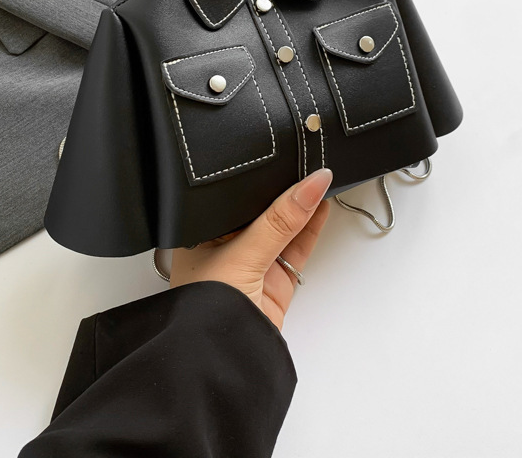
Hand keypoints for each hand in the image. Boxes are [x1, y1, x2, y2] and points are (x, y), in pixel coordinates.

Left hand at [170, 168, 332, 331]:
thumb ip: (280, 221)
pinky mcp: (274, 283)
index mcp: (200, 234)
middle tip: (306, 162)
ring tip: (319, 178)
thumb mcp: (242, 255)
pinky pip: (296, 248)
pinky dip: (310, 228)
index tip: (283, 156)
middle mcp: (224, 248)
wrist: (221, 366)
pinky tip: (321, 206)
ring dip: (302, 206)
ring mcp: (252, 266)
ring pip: (282, 228)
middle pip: (260, 211)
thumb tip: (312, 184)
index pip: (233, 196)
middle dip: (283, 190)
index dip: (257, 178)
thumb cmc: (206, 310)